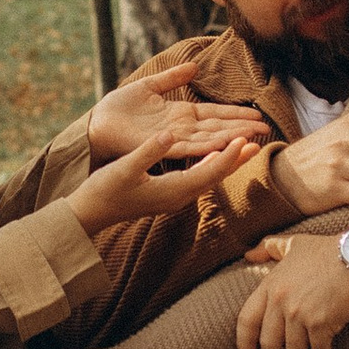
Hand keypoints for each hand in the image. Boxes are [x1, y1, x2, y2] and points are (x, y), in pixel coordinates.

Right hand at [68, 121, 258, 236]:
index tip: (244, 138)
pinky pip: (197, 178)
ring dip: (227, 161)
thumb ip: (148, 151)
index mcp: (173, 190)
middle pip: (216, 175)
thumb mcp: (125, 168)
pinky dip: (210, 164)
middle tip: (258, 140)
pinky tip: (214, 155)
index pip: (209, 170)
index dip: (228, 154)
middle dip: (237, 158)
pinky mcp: (169, 194)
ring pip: (208, 176)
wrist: (91, 214)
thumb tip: (169, 134)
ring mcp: (175, 197)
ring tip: (244, 146)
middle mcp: (179, 196)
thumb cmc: (105, 190)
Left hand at [86, 64, 272, 166]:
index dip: (236, 115)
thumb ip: (173, 78)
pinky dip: (206, 146)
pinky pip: (188, 147)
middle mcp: (181, 129)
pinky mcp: (161, 146)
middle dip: (241, 128)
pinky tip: (222, 144)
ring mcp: (172, 139)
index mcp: (181, 115)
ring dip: (230, 137)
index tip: (258, 116)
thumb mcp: (149, 86)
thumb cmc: (118, 108)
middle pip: (218, 128)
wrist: (96, 123)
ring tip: (253, 136)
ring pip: (208, 138)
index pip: (215, 114)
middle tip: (266, 128)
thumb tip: (194, 66)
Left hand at [233, 231, 348, 348]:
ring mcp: (299, 313)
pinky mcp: (320, 322)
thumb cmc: (328, 250)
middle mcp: (280, 301)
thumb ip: (269, 247)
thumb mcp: (294, 243)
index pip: (247, 320)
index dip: (244, 343)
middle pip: (269, 344)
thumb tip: (248, 255)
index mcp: (270, 285)